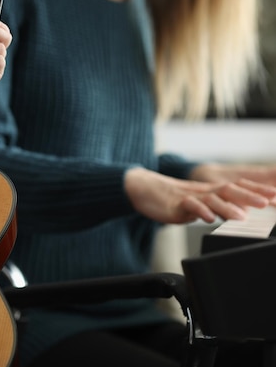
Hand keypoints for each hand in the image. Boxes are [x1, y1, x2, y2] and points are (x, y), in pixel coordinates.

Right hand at [125, 167, 275, 223]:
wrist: (144, 190)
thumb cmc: (173, 199)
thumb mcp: (199, 204)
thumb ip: (217, 208)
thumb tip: (239, 214)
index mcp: (213, 191)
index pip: (240, 188)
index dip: (259, 191)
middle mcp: (205, 191)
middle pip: (231, 190)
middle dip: (251, 196)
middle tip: (269, 201)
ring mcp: (191, 197)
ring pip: (212, 199)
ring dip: (228, 207)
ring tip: (241, 216)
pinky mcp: (176, 204)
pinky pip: (189, 206)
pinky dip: (200, 211)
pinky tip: (208, 219)